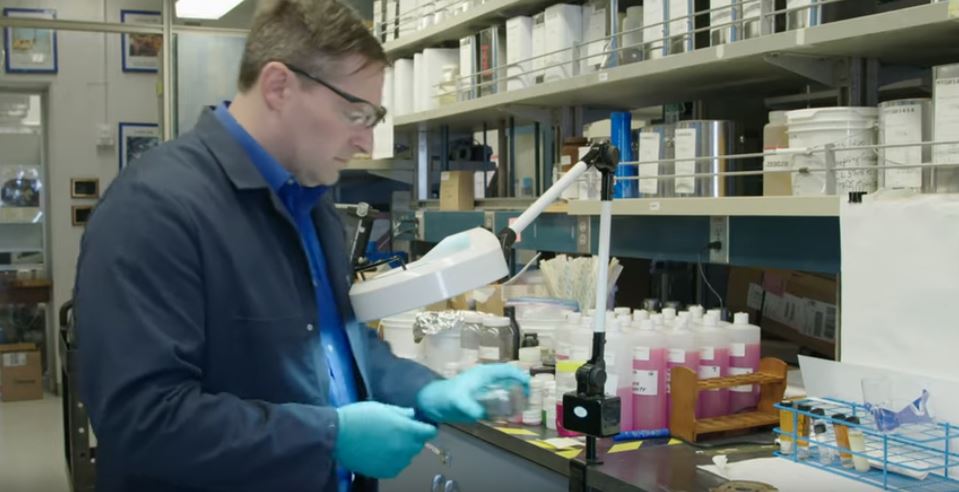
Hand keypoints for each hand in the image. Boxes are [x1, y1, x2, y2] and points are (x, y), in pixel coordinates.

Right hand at [334, 401, 437, 478]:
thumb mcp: (382, 407)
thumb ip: (402, 413)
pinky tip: (381, 452)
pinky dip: (394, 460)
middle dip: (414, 437)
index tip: (421, 425)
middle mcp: (404, 447)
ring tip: (387, 442)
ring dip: (404, 449)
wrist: (337, 436)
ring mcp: (395, 462)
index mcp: (406, 429)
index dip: (427, 427)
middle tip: (399, 431)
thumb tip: (413, 415)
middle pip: (419, 444)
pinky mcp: (385, 472)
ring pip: (409, 456)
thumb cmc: (359, 417)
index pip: (430, 432)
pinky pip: (398, 466)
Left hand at [416, 363, 530, 422]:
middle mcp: (487, 379)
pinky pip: (500, 398)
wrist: (434, 403)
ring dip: (515, 395)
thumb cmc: (445, 397)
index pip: (507, 370)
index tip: (528, 387)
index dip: (520, 376)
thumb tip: (479, 414)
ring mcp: (485, 388)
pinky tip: (509, 413)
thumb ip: (468, 407)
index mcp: (484, 374)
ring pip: (506, 387)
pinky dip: (507, 404)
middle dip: (521, 386)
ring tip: (522, 406)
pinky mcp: (482, 398)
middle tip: (528, 399)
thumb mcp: (457, 401)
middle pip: (510, 377)